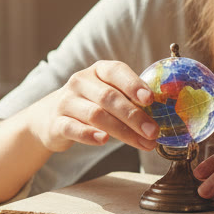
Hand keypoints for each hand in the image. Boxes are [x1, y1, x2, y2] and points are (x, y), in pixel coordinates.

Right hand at [27, 61, 161, 152]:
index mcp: (99, 71)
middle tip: (153, 132)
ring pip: (95, 114)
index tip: (150, 99)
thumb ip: (131, 100)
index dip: (134, 84)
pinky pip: (73, 128)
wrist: (50, 117)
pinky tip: (104, 140)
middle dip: (134, 116)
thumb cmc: (91, 105)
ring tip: (142, 142)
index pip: (116, 71)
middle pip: (109, 97)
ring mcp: (67, 101)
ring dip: (122, 131)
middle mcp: (81, 82)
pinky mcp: (56, 123)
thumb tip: (162, 115)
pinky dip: (89, 135)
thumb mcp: (109, 95)